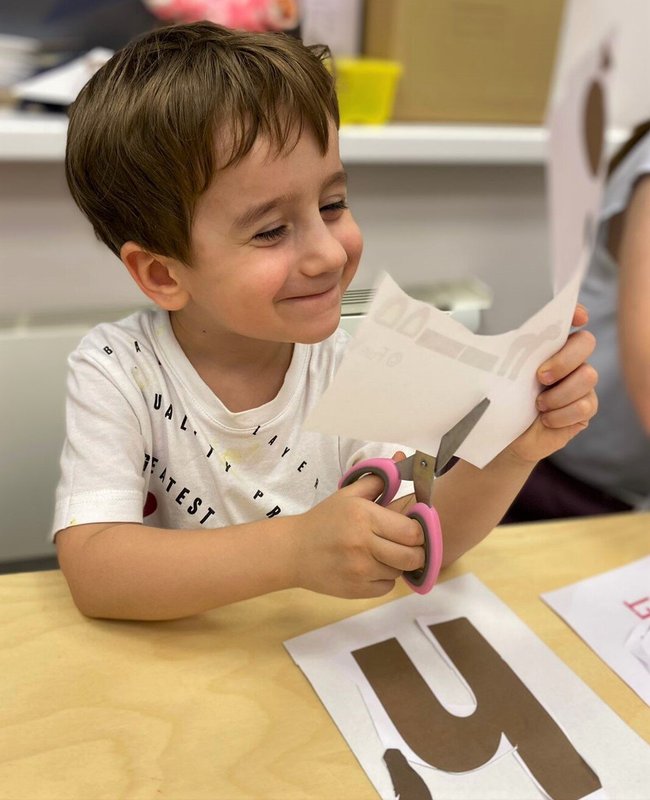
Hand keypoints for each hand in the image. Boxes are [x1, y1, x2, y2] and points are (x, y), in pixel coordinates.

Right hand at [291, 474, 423, 598]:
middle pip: (413, 556)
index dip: (418, 531)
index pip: (413, 532)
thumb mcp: (348, 495)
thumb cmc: (324, 520)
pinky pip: (387, 587)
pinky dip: (384, 578)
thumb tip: (402, 458)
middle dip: (415, 551)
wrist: (293, 551)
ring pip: (401, 572)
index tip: (411, 528)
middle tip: (405, 544)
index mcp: (364, 517)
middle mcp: (364, 545)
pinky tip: (370, 567)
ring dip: (397, 564)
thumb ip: (379, 479)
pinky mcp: (357, 591)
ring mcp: (361, 571)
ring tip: (382, 553)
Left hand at [508, 304, 597, 462]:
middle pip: (586, 342)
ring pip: (588, 376)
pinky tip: (546, 419)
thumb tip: (463, 332)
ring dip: (560, 394)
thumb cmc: (501, 403)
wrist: (505, 439)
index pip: (569, 320)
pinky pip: (585, 406)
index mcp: (547, 346)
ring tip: (537, 405)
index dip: (576, 313)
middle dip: (564, 359)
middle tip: (539, 377)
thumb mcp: (495, 375)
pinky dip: (562, 415)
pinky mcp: (583, 409)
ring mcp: (580, 384)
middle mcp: (569, 361)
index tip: (576, 317)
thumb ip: (496, 354)